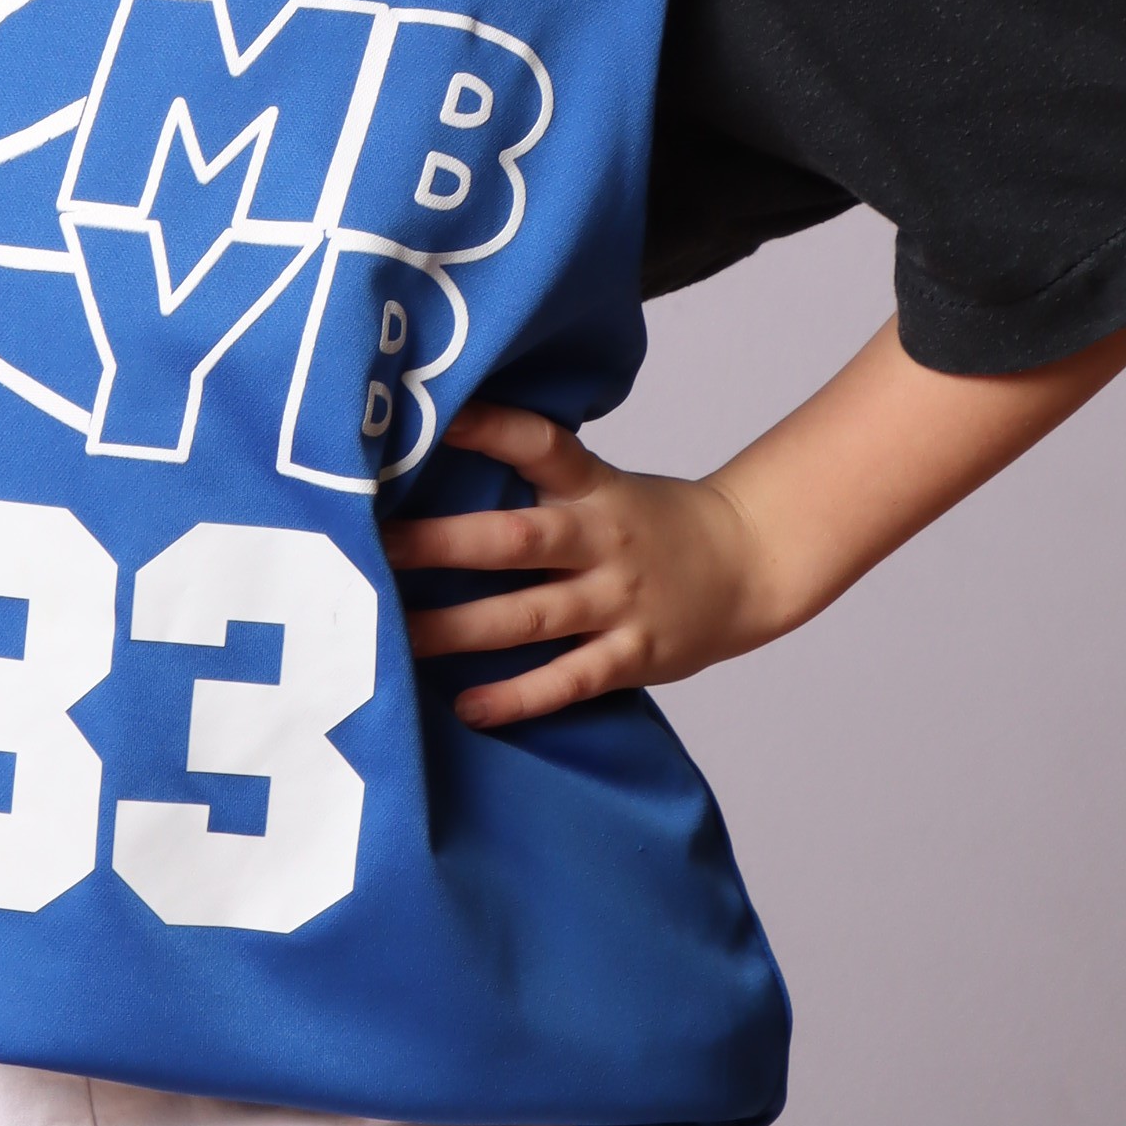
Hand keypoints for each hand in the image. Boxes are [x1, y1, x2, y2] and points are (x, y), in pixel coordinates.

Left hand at [380, 399, 783, 724]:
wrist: (750, 564)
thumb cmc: (651, 526)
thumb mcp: (601, 487)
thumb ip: (534, 483)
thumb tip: (433, 465)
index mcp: (593, 488)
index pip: (542, 446)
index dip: (491, 427)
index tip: (437, 419)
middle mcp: (602, 540)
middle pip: (517, 539)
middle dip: (442, 545)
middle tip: (376, 549)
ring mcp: (617, 600)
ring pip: (529, 616)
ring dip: (459, 629)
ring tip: (396, 637)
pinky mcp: (632, 656)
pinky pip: (569, 680)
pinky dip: (519, 696)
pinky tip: (469, 707)